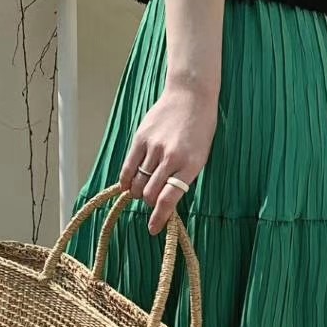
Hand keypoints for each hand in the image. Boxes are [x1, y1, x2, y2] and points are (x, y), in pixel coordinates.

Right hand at [119, 81, 217, 234]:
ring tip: (140, 194)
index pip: (169, 198)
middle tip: (151, 205)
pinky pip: (128, 165)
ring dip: (137, 193)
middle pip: (150, 192)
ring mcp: (154, 147)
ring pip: (138, 181)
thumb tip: (166, 200)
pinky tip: (127, 186)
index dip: (159, 216)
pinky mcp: (140, 138)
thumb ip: (184, 177)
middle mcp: (170, 158)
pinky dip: (126, 180)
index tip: (153, 229)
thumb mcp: (200, 157)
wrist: (191, 97)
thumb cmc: (200, 130)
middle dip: (149, 204)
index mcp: (190, 166)